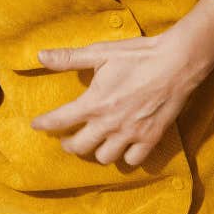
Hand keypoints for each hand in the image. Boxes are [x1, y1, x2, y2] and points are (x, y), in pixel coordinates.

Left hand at [29, 33, 208, 168]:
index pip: (60, 120)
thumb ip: (69, 58)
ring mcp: (130, 134)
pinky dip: (125, 156)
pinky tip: (123, 146)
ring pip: (104, 157)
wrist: (177, 62)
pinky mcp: (150, 138)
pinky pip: (132, 160)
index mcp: (94, 103)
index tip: (36, 125)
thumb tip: (40, 56)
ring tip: (96, 141)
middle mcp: (109, 124)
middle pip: (79, 147)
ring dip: (97, 151)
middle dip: (69, 144)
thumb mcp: (100, 52)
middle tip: (67, 138)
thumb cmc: (138, 55)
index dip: (44, 124)